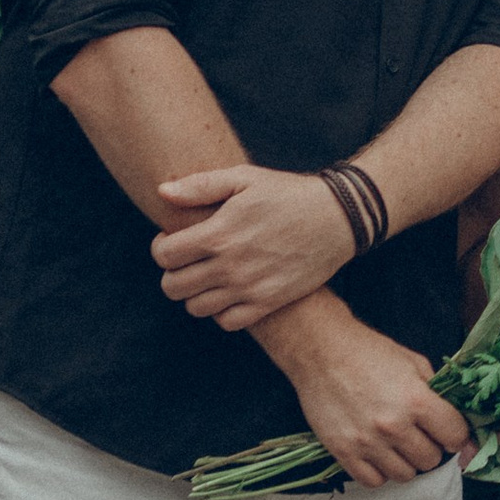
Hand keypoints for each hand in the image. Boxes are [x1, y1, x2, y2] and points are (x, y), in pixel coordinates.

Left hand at [151, 164, 357, 329]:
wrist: (338, 218)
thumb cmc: (288, 194)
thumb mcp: (245, 178)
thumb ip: (200, 185)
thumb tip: (162, 192)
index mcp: (219, 234)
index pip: (165, 256)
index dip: (161, 248)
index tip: (173, 241)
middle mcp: (230, 266)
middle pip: (173, 287)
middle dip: (172, 273)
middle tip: (187, 261)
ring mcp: (249, 288)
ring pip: (196, 308)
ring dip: (194, 294)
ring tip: (206, 277)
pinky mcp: (268, 302)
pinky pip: (227, 322)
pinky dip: (220, 312)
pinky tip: (228, 293)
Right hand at [263, 297, 469, 486]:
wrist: (321, 351)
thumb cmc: (369, 352)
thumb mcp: (413, 362)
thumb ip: (435, 391)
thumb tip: (454, 417)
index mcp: (416, 400)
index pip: (455, 436)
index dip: (457, 435)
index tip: (450, 432)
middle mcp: (394, 426)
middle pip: (431, 460)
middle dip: (431, 447)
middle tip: (421, 434)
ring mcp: (367, 443)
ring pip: (405, 475)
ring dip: (407, 462)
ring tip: (399, 445)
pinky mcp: (343, 453)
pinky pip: (374, 481)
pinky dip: (380, 472)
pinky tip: (379, 454)